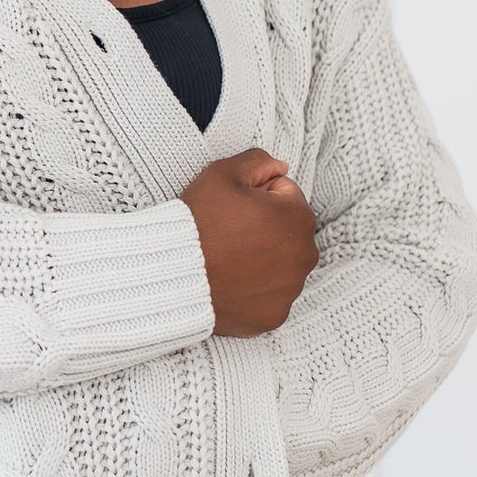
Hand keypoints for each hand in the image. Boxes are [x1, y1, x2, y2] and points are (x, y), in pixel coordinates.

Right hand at [178, 148, 318, 337]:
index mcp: (299, 218)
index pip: (284, 195)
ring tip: (226, 258)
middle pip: (286, 232)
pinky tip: (229, 282)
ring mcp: (290, 290)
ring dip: (260, 260)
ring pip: (279, 266)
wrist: (172, 273)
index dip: (255, 197)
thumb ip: (258, 160)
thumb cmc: (198, 222)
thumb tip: (280, 167)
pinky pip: (268, 297)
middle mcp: (304, 257)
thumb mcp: (223, 173)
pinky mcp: (274, 316)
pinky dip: (253, 291)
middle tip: (227, 234)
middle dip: (264, 229)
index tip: (232, 209)